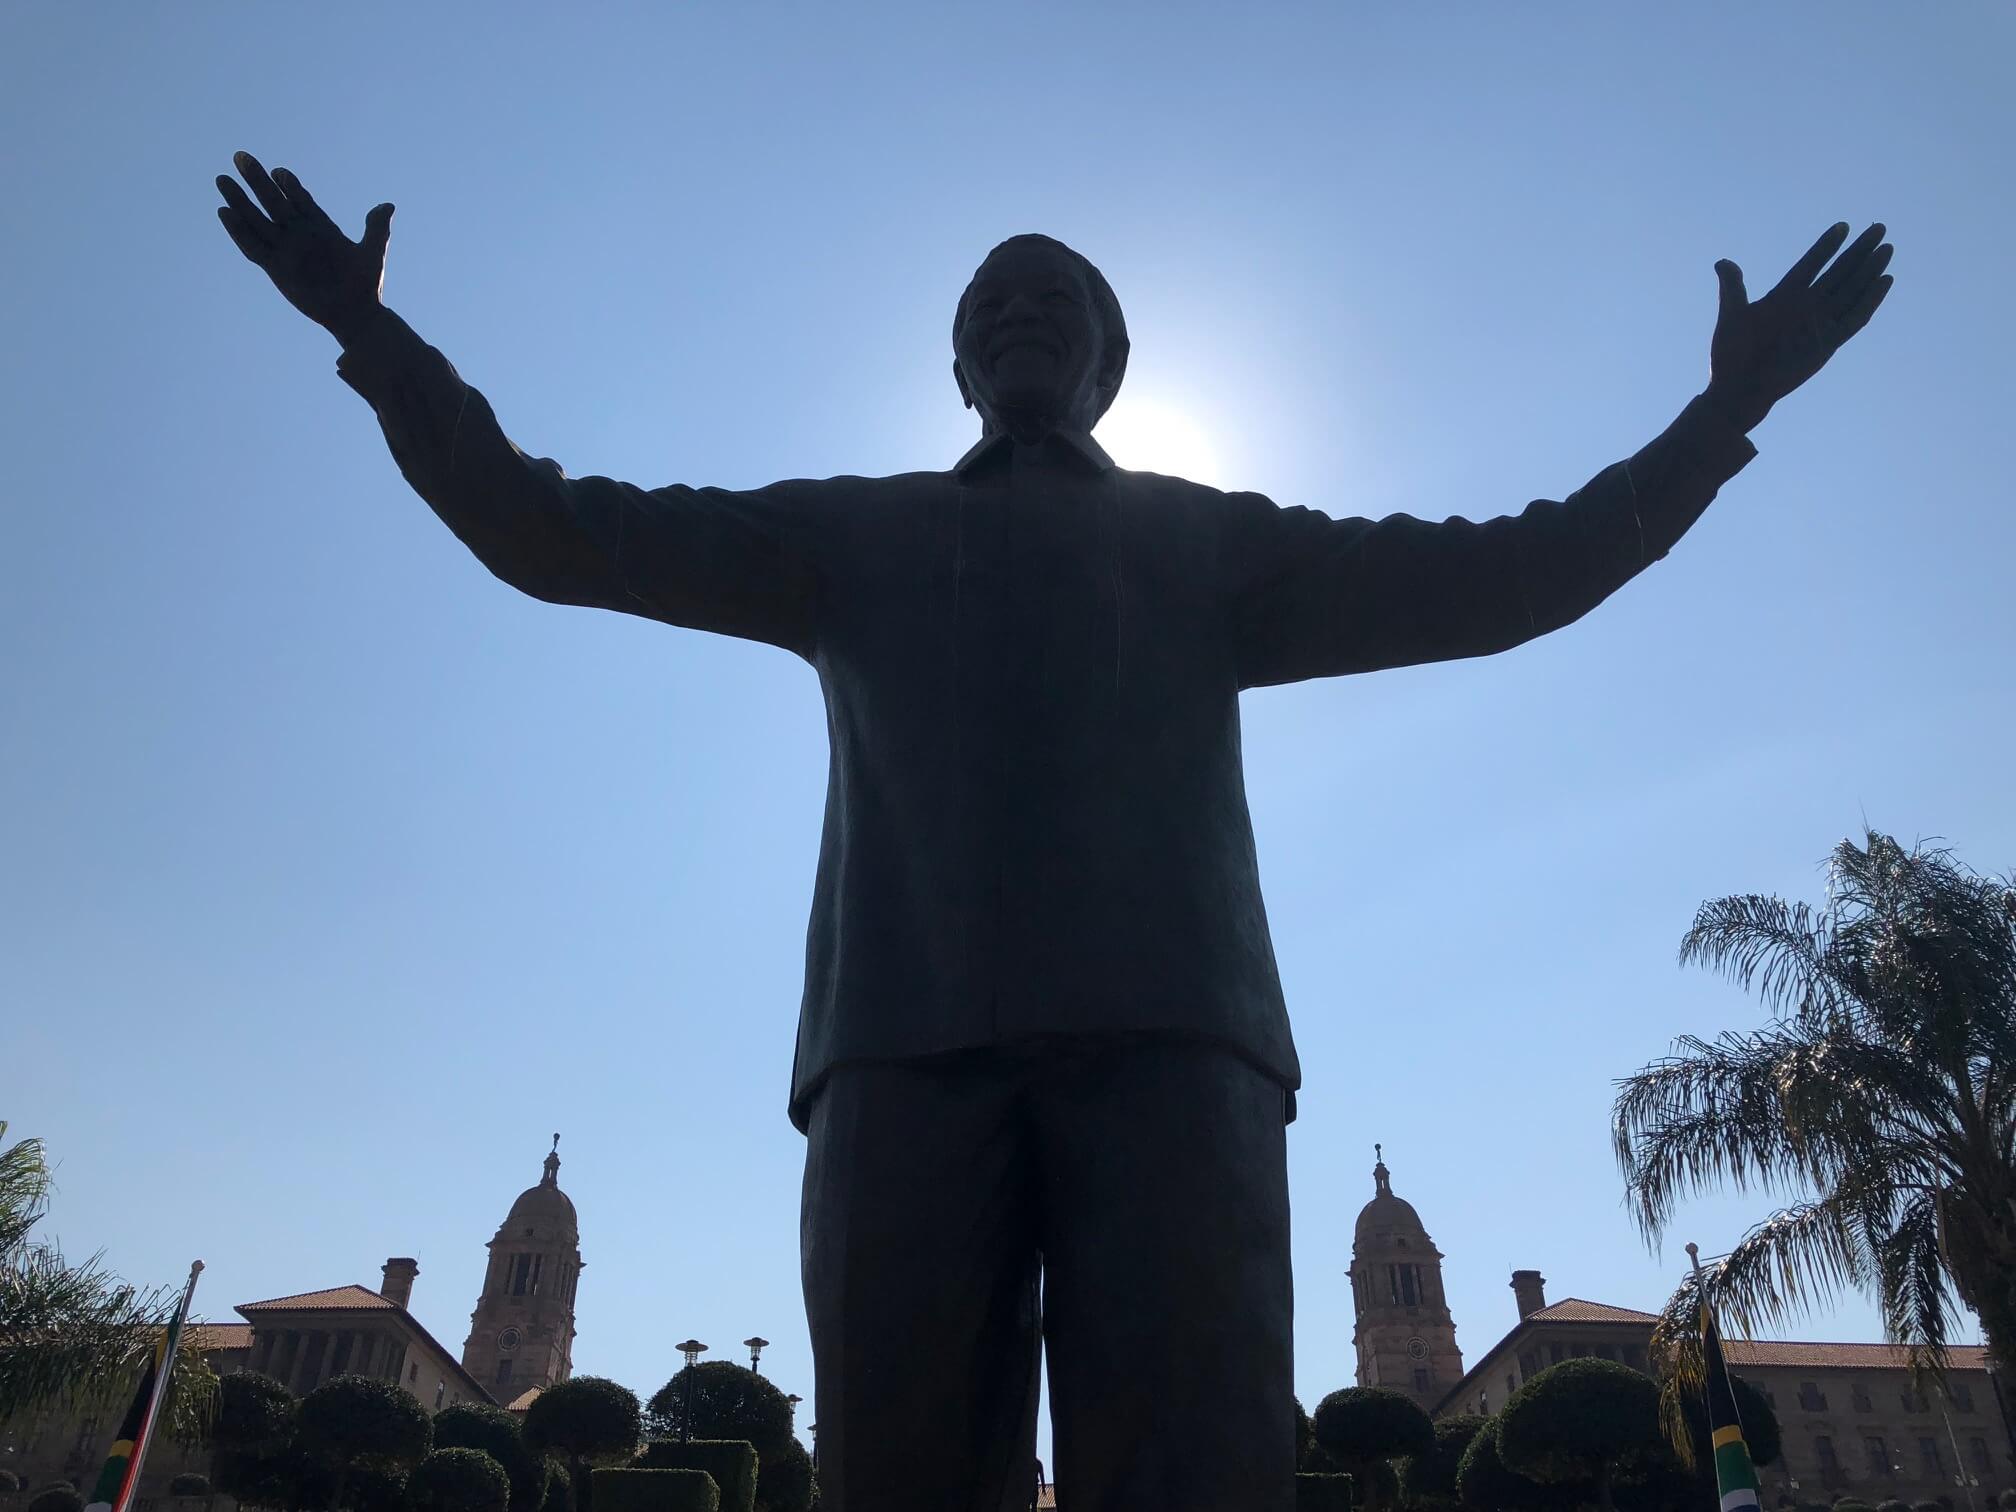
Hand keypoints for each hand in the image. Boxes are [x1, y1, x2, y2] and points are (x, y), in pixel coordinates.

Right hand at [216, 151, 393, 345]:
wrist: (355, 315)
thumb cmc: (365, 285)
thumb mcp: (372, 253)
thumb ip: (376, 229)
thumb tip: (387, 206)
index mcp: (320, 227)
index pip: (300, 198)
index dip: (289, 184)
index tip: (278, 171)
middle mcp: (299, 235)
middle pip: (273, 201)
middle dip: (256, 179)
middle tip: (240, 156)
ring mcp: (285, 250)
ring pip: (257, 219)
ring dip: (239, 200)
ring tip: (222, 179)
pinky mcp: (275, 268)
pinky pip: (253, 246)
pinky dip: (239, 231)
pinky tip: (225, 213)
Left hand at [1705, 221, 1893, 431]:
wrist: (1738, 387)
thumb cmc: (1731, 354)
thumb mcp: (1731, 315)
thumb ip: (1733, 287)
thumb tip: (1723, 262)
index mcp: (1784, 296)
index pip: (1811, 263)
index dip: (1826, 246)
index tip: (1842, 226)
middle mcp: (1805, 306)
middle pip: (1839, 272)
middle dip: (1858, 250)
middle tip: (1878, 228)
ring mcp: (1819, 323)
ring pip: (1851, 291)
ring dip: (1869, 271)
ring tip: (1885, 248)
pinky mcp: (1828, 342)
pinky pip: (1855, 319)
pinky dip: (1870, 301)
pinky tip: (1884, 281)